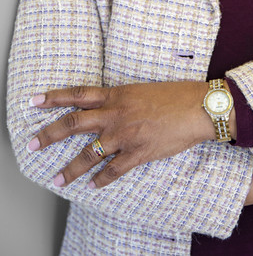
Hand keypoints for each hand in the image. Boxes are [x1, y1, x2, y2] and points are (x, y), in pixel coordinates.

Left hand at [28, 82, 213, 188]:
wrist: (197, 108)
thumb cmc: (173, 96)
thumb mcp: (141, 90)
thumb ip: (120, 99)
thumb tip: (105, 107)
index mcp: (116, 95)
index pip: (78, 94)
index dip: (53, 97)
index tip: (34, 101)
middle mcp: (115, 114)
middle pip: (73, 124)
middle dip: (49, 135)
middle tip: (31, 145)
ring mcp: (125, 135)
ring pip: (88, 154)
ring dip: (70, 169)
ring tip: (57, 179)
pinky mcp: (138, 153)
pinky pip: (113, 171)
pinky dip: (101, 180)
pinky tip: (92, 186)